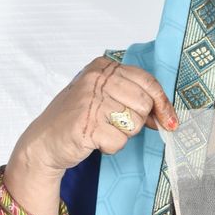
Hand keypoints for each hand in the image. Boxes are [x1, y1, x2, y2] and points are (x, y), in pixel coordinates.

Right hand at [19, 56, 177, 174]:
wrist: (44, 141)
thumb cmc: (79, 118)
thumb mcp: (105, 97)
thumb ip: (133, 98)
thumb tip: (167, 116)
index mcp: (103, 67)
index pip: (148, 82)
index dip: (163, 104)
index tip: (169, 120)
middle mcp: (95, 80)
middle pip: (144, 104)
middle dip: (136, 122)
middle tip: (116, 125)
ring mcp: (89, 101)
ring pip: (133, 124)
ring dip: (122, 135)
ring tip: (101, 130)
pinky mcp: (86, 125)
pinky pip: (119, 142)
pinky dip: (110, 147)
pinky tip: (94, 141)